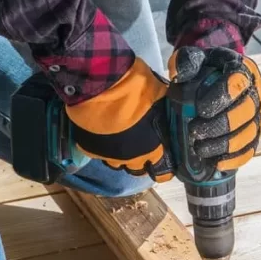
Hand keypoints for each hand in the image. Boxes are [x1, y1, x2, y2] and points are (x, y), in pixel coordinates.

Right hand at [64, 57, 174, 182]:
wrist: (101, 87)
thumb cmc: (136, 90)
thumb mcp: (159, 95)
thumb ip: (163, 108)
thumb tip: (171, 105)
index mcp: (153, 148)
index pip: (163, 172)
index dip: (164, 167)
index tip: (162, 158)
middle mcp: (132, 158)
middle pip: (137, 170)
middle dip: (140, 160)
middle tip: (139, 146)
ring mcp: (109, 156)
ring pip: (116, 163)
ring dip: (119, 154)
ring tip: (119, 140)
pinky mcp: (89, 149)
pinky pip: (97, 153)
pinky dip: (100, 146)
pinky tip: (101, 135)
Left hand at [167, 46, 260, 171]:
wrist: (214, 80)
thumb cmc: (202, 69)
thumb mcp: (192, 58)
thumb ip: (186, 61)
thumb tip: (183, 75)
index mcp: (244, 69)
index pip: (238, 82)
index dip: (221, 97)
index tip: (200, 108)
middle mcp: (257, 92)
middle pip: (245, 112)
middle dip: (220, 125)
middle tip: (195, 131)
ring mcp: (259, 116)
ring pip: (249, 134)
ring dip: (224, 145)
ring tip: (200, 149)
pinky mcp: (255, 134)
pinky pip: (250, 149)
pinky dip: (234, 159)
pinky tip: (216, 163)